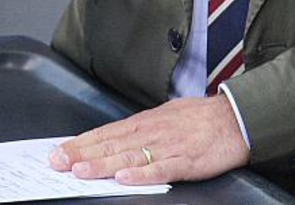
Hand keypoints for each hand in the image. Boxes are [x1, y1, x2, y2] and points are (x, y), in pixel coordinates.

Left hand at [48, 95, 248, 184]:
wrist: (236, 118)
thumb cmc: (201, 118)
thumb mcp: (166, 116)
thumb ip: (142, 128)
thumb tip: (115, 137)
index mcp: (147, 121)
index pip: (107, 132)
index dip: (81, 143)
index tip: (58, 152)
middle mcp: (153, 131)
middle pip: (112, 144)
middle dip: (82, 154)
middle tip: (57, 163)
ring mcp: (169, 146)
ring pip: (130, 156)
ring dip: (104, 163)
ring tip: (81, 170)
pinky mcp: (186, 161)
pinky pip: (161, 169)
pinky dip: (142, 174)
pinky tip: (125, 177)